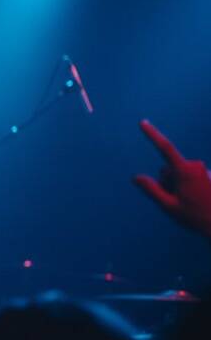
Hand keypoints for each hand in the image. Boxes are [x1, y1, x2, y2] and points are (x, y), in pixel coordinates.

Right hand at [133, 119, 210, 236]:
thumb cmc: (196, 217)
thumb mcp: (169, 206)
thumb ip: (151, 190)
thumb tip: (136, 177)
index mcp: (185, 171)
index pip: (165, 148)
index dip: (152, 134)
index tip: (142, 122)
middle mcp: (195, 166)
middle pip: (167, 169)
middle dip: (166, 183)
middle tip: (177, 202)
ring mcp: (202, 171)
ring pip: (177, 175)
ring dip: (176, 187)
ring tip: (188, 204)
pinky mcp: (206, 175)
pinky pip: (187, 178)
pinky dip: (186, 189)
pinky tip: (195, 202)